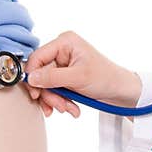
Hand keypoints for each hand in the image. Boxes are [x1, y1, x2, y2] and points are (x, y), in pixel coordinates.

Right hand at [24, 31, 142, 118]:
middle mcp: (62, 50)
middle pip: (41, 73)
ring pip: (46, 84)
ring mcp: (63, 63)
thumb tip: (31, 78)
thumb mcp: (78, 78)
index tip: (35, 94)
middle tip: (57, 107)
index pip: (37, 57)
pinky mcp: (65, 76)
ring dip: (56, 100)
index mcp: (65, 42)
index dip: (33, 76)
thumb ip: (52, 77)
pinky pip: (53, 89)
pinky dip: (60, 101)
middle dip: (49, 93)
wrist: (120, 91)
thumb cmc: (106, 78)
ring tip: (68, 109)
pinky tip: (71, 108)